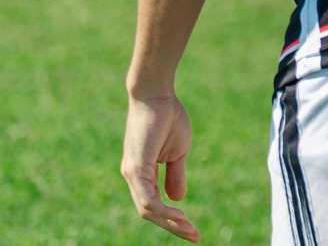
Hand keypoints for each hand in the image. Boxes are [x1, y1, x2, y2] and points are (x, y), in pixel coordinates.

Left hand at [121, 92, 198, 241]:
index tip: (193, 228)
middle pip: (149, 212)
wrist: (156, 96)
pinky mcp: (136, 168)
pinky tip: (180, 214)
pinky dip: (163, 210)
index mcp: (142, 173)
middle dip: (172, 227)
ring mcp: (132, 174)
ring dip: (169, 222)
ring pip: (147, 210)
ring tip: (190, 228)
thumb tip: (178, 199)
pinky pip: (147, 199)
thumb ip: (175, 175)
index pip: (154, 204)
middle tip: (194, 237)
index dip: (172, 218)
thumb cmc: (167, 117)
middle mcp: (133, 177)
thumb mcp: (177, 151)